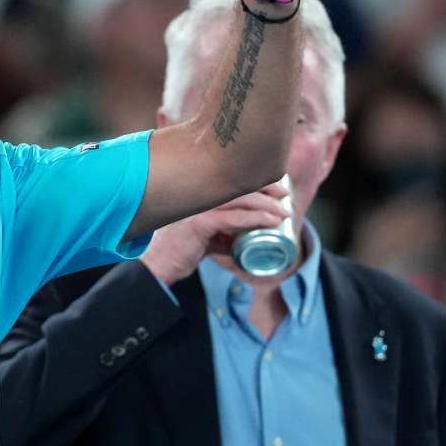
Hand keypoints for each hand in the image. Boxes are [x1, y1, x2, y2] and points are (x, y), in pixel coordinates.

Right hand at [142, 183, 289, 284]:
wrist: (159, 266)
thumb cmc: (180, 250)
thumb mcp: (206, 238)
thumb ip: (222, 235)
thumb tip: (243, 242)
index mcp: (198, 193)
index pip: (232, 179)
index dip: (256, 180)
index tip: (277, 186)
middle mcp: (197, 194)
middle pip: (239, 184)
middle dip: (266, 187)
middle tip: (285, 195)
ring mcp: (197, 206)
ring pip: (240, 199)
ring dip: (266, 204)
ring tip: (283, 211)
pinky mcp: (199, 222)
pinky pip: (234, 218)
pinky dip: (256, 218)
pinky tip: (271, 221)